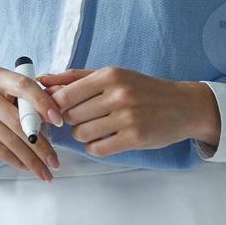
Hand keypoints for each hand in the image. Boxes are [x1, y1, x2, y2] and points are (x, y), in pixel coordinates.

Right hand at [0, 65, 66, 180]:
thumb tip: (59, 114)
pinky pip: (1, 150)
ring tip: (46, 171)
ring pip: (11, 139)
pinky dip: (18, 162)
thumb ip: (38, 104)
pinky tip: (27, 167)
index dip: (43, 102)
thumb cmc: (3, 118)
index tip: (58, 120)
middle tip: (55, 160)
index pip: (23, 85)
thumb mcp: (20, 106)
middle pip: (18, 118)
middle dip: (41, 143)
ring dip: (32, 159)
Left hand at [34, 66, 216, 156]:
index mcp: (109, 76)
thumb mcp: (112, 75)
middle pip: (71, 115)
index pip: (64, 95)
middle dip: (70, 121)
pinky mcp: (135, 138)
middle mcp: (118, 94)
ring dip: (83, 135)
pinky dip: (96, 147)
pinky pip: (98, 149)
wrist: (183, 106)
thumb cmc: (143, 89)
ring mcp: (127, 117)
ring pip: (81, 133)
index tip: (57, 110)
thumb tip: (42, 81)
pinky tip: (106, 139)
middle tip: (83, 119)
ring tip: (96, 128)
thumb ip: (75, 78)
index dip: (55, 106)